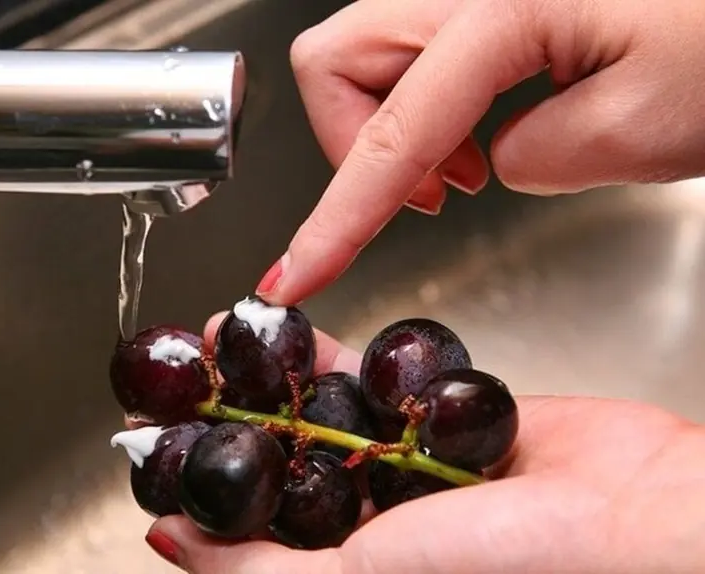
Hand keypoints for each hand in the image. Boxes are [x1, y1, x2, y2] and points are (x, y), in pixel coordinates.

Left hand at [144, 314, 704, 573]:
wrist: (633, 509)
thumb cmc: (513, 566)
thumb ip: (264, 568)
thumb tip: (168, 543)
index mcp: (341, 565)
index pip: (244, 524)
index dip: (192, 480)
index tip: (148, 437)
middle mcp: (365, 518)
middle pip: (272, 460)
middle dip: (219, 415)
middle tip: (173, 374)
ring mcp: (400, 462)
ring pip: (313, 410)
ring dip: (263, 374)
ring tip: (214, 337)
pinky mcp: (432, 416)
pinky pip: (366, 378)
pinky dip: (324, 352)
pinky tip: (285, 327)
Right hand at [254, 0, 704, 305]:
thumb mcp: (640, 126)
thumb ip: (531, 157)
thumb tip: (486, 160)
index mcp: (501, 6)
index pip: (389, 135)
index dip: (335, 218)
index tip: (293, 274)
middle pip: (337, 61)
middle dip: (353, 146)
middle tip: (430, 196)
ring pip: (368, 59)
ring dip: (396, 130)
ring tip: (470, 168)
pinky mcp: (487, 8)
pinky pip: (414, 57)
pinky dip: (429, 112)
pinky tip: (485, 135)